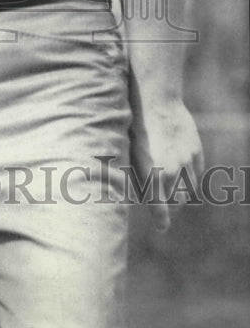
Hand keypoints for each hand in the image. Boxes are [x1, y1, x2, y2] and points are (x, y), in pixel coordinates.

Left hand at [129, 99, 203, 232]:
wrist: (156, 100)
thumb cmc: (136, 126)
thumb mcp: (130, 153)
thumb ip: (138, 175)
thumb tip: (139, 194)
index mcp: (151, 173)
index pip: (160, 207)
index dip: (161, 220)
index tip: (161, 227)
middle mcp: (171, 170)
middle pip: (178, 201)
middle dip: (172, 206)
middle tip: (166, 205)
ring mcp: (186, 161)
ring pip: (190, 188)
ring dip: (182, 192)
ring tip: (174, 188)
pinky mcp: (196, 150)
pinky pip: (197, 172)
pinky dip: (191, 176)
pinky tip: (183, 171)